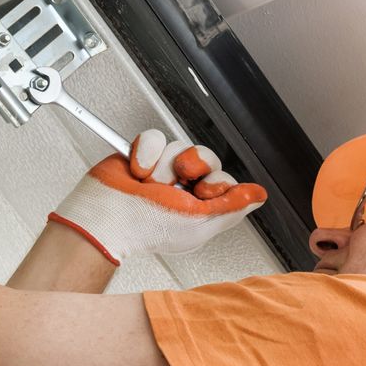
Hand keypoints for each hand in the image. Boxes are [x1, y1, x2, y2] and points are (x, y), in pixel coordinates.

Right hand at [49, 129, 266, 265]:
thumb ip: (232, 208)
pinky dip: (147, 152)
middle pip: (205, 157)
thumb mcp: (199, 225)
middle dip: (192, 168)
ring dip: (164, 167)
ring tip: (149, 185)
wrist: (106, 219)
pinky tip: (138, 171)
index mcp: (199, 202)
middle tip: (176, 185)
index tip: (204, 191)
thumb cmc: (147, 229)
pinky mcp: (141, 152)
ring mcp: (161, 167)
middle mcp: (182, 184)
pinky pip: (157, 136)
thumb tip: (259, 196)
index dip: (217, 181)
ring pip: (180, 146)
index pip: (223, 178)